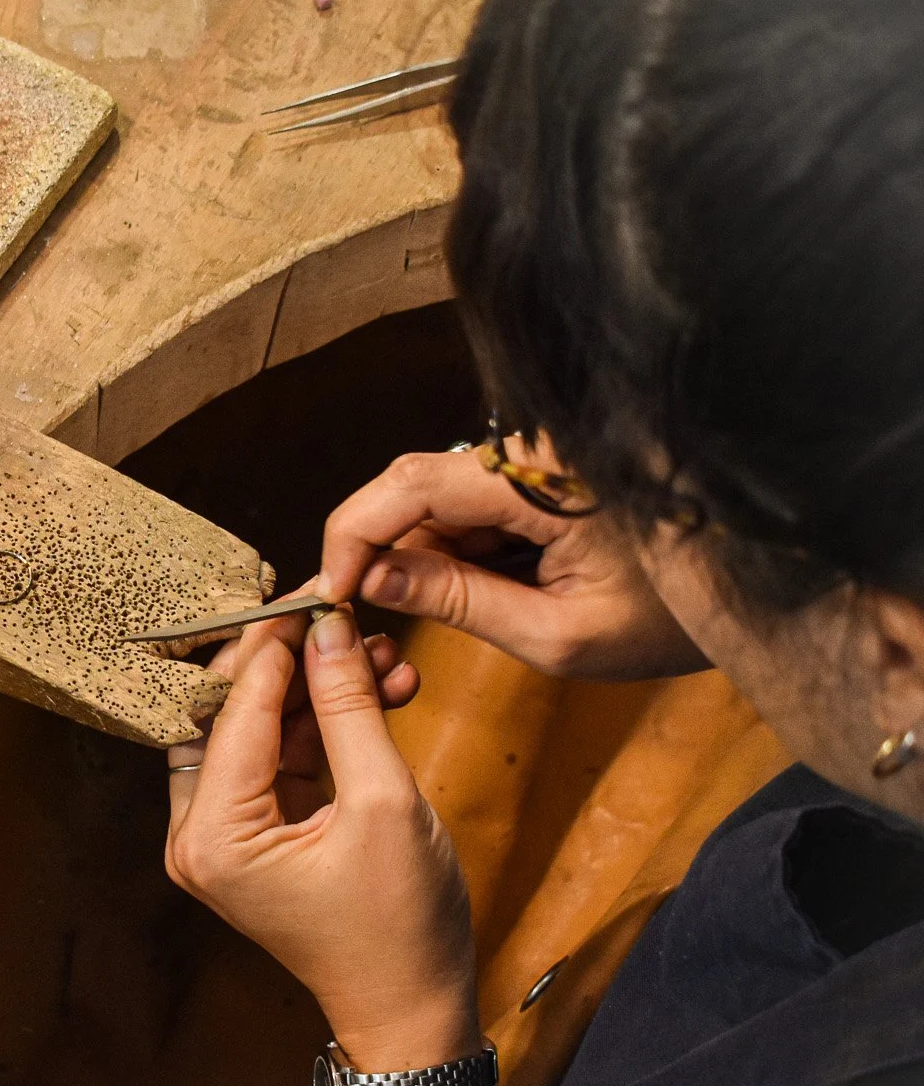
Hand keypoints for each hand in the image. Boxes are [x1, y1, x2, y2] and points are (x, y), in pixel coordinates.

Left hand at [165, 608, 477, 1067]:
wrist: (412, 1009)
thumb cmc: (400, 928)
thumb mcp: (383, 803)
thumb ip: (348, 707)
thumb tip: (329, 627)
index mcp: (211, 836)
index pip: (232, 710)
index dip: (275, 644)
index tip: (314, 590)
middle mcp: (197, 836)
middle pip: (230, 714)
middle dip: (293, 662)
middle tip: (346, 617)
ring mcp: (221, 837)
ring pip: (258, 730)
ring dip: (316, 690)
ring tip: (381, 656)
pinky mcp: (253, 835)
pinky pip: (278, 758)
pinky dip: (321, 726)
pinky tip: (376, 690)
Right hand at [318, 443, 708, 680]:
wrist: (755, 593)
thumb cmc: (672, 619)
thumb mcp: (556, 634)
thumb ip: (456, 602)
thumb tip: (372, 581)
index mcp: (540, 479)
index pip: (409, 484)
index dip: (352, 534)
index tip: (329, 590)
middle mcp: (533, 451)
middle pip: (414, 486)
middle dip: (376, 551)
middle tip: (353, 611)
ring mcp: (539, 459)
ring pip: (437, 498)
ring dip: (416, 556)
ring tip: (420, 616)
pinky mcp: (544, 474)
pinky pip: (471, 504)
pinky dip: (452, 551)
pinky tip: (468, 593)